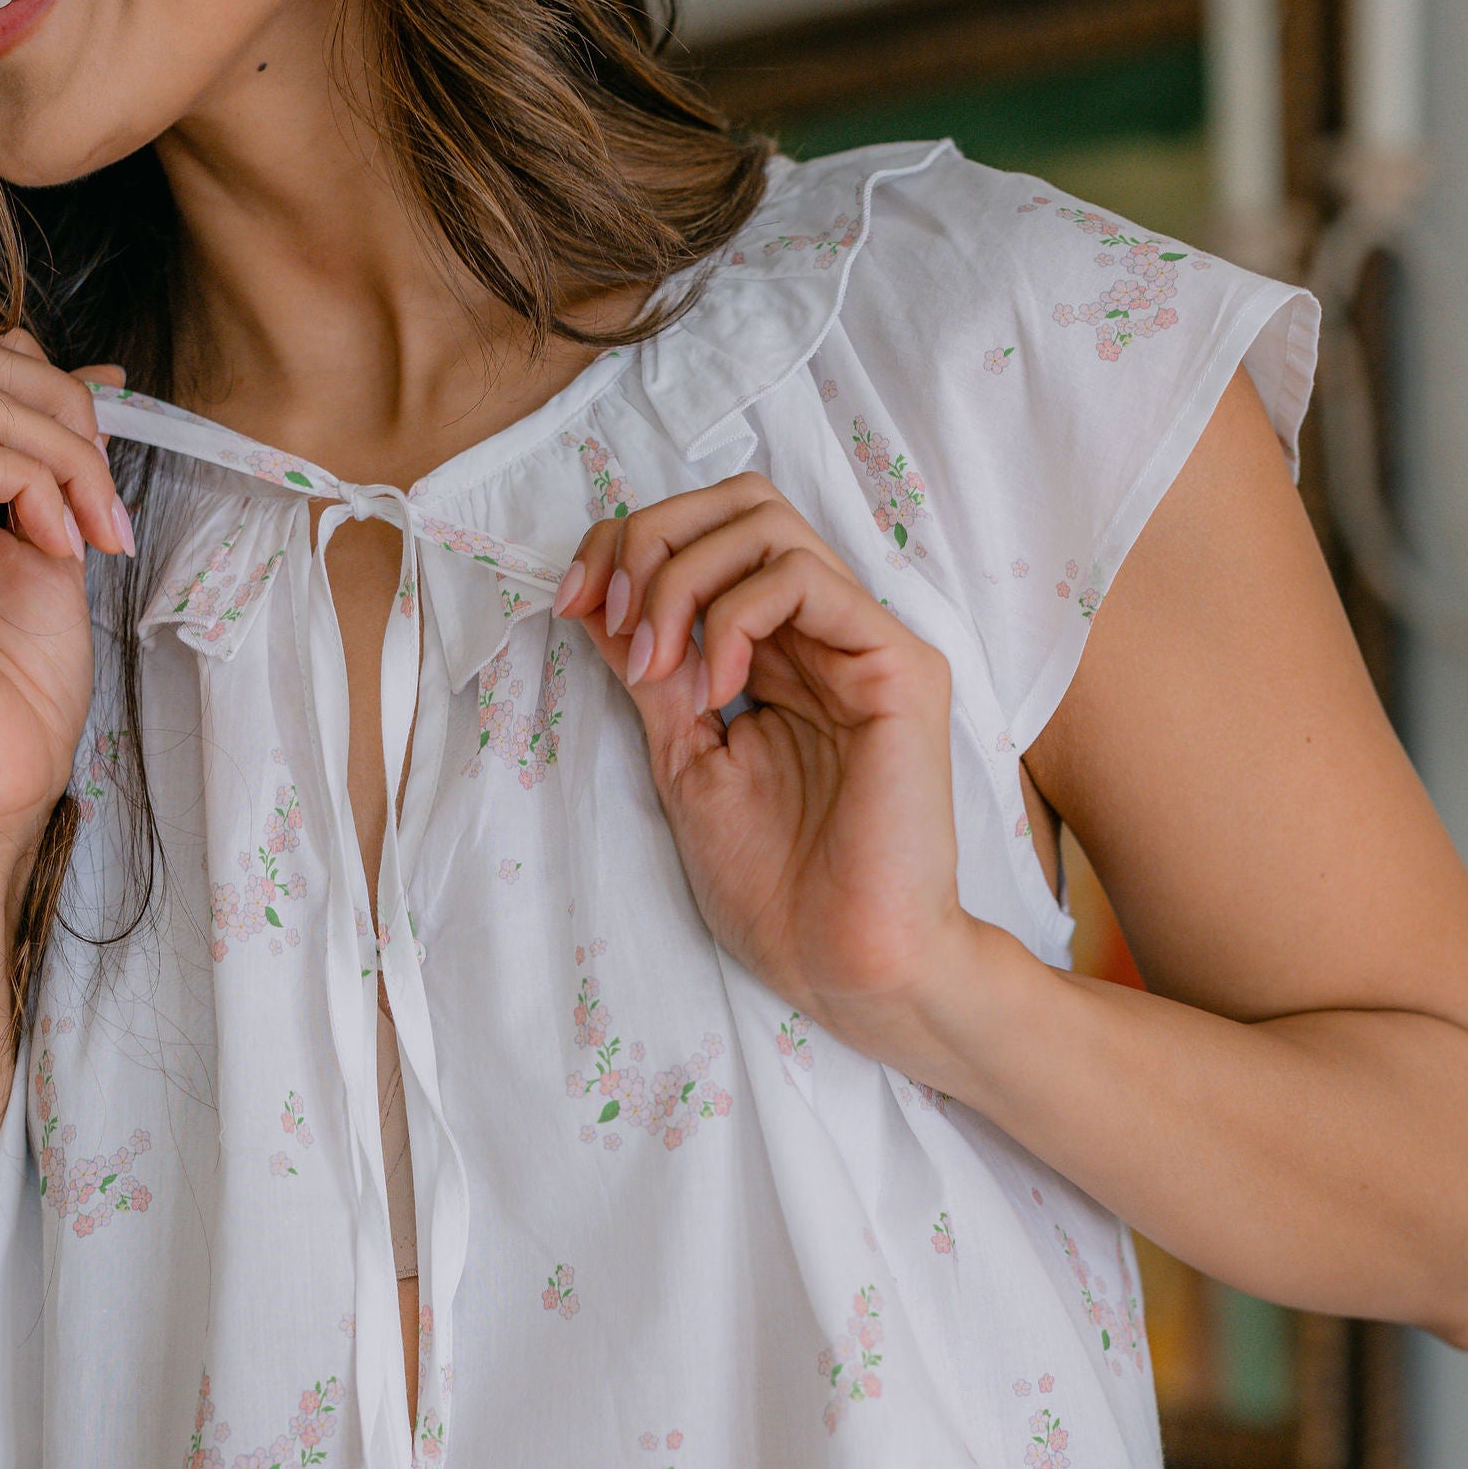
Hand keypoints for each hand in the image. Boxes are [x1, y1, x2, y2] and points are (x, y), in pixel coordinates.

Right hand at [0, 326, 133, 876]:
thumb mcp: (55, 537)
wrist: (0, 782)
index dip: (44, 379)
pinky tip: (58, 543)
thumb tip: (100, 373)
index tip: (105, 459)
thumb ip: (57, 456)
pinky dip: (32, 483)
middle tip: (104, 495)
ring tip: (93, 529)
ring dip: (63, 452)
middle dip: (60, 406)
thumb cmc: (22, 685)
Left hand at [556, 474, 985, 1062]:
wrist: (842, 966)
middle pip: (739, 502)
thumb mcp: (682, 757)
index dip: (626, 546)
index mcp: (780, 653)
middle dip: (652, 538)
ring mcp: (865, 642)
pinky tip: (713, 685)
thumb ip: (649, 673)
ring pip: (766, 522)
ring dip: (681, 578)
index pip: (707, 537)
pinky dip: (734, 614)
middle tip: (612, 615)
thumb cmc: (776, 886)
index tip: (570, 604)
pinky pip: (805, 579)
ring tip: (657, 665)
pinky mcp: (898, 666)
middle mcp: (826, 633)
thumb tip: (593, 595)